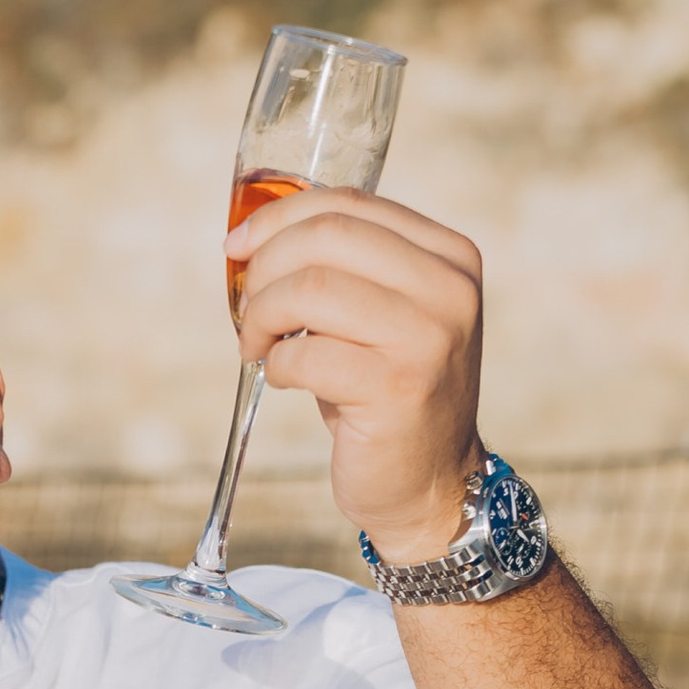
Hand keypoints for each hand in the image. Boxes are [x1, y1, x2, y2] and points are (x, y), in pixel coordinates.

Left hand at [233, 186, 485, 562]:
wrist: (431, 483)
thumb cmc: (388, 390)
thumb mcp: (382, 312)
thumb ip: (343, 265)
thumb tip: (249, 234)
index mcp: (450, 256)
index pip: (349, 206)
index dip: (279, 217)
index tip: (237, 245)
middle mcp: (449, 290)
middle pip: (327, 238)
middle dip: (265, 268)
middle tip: (246, 308)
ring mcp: (429, 339)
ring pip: (311, 291)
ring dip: (262, 317)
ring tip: (256, 346)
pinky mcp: (397, 389)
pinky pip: (304, 355)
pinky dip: (275, 366)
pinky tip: (282, 379)